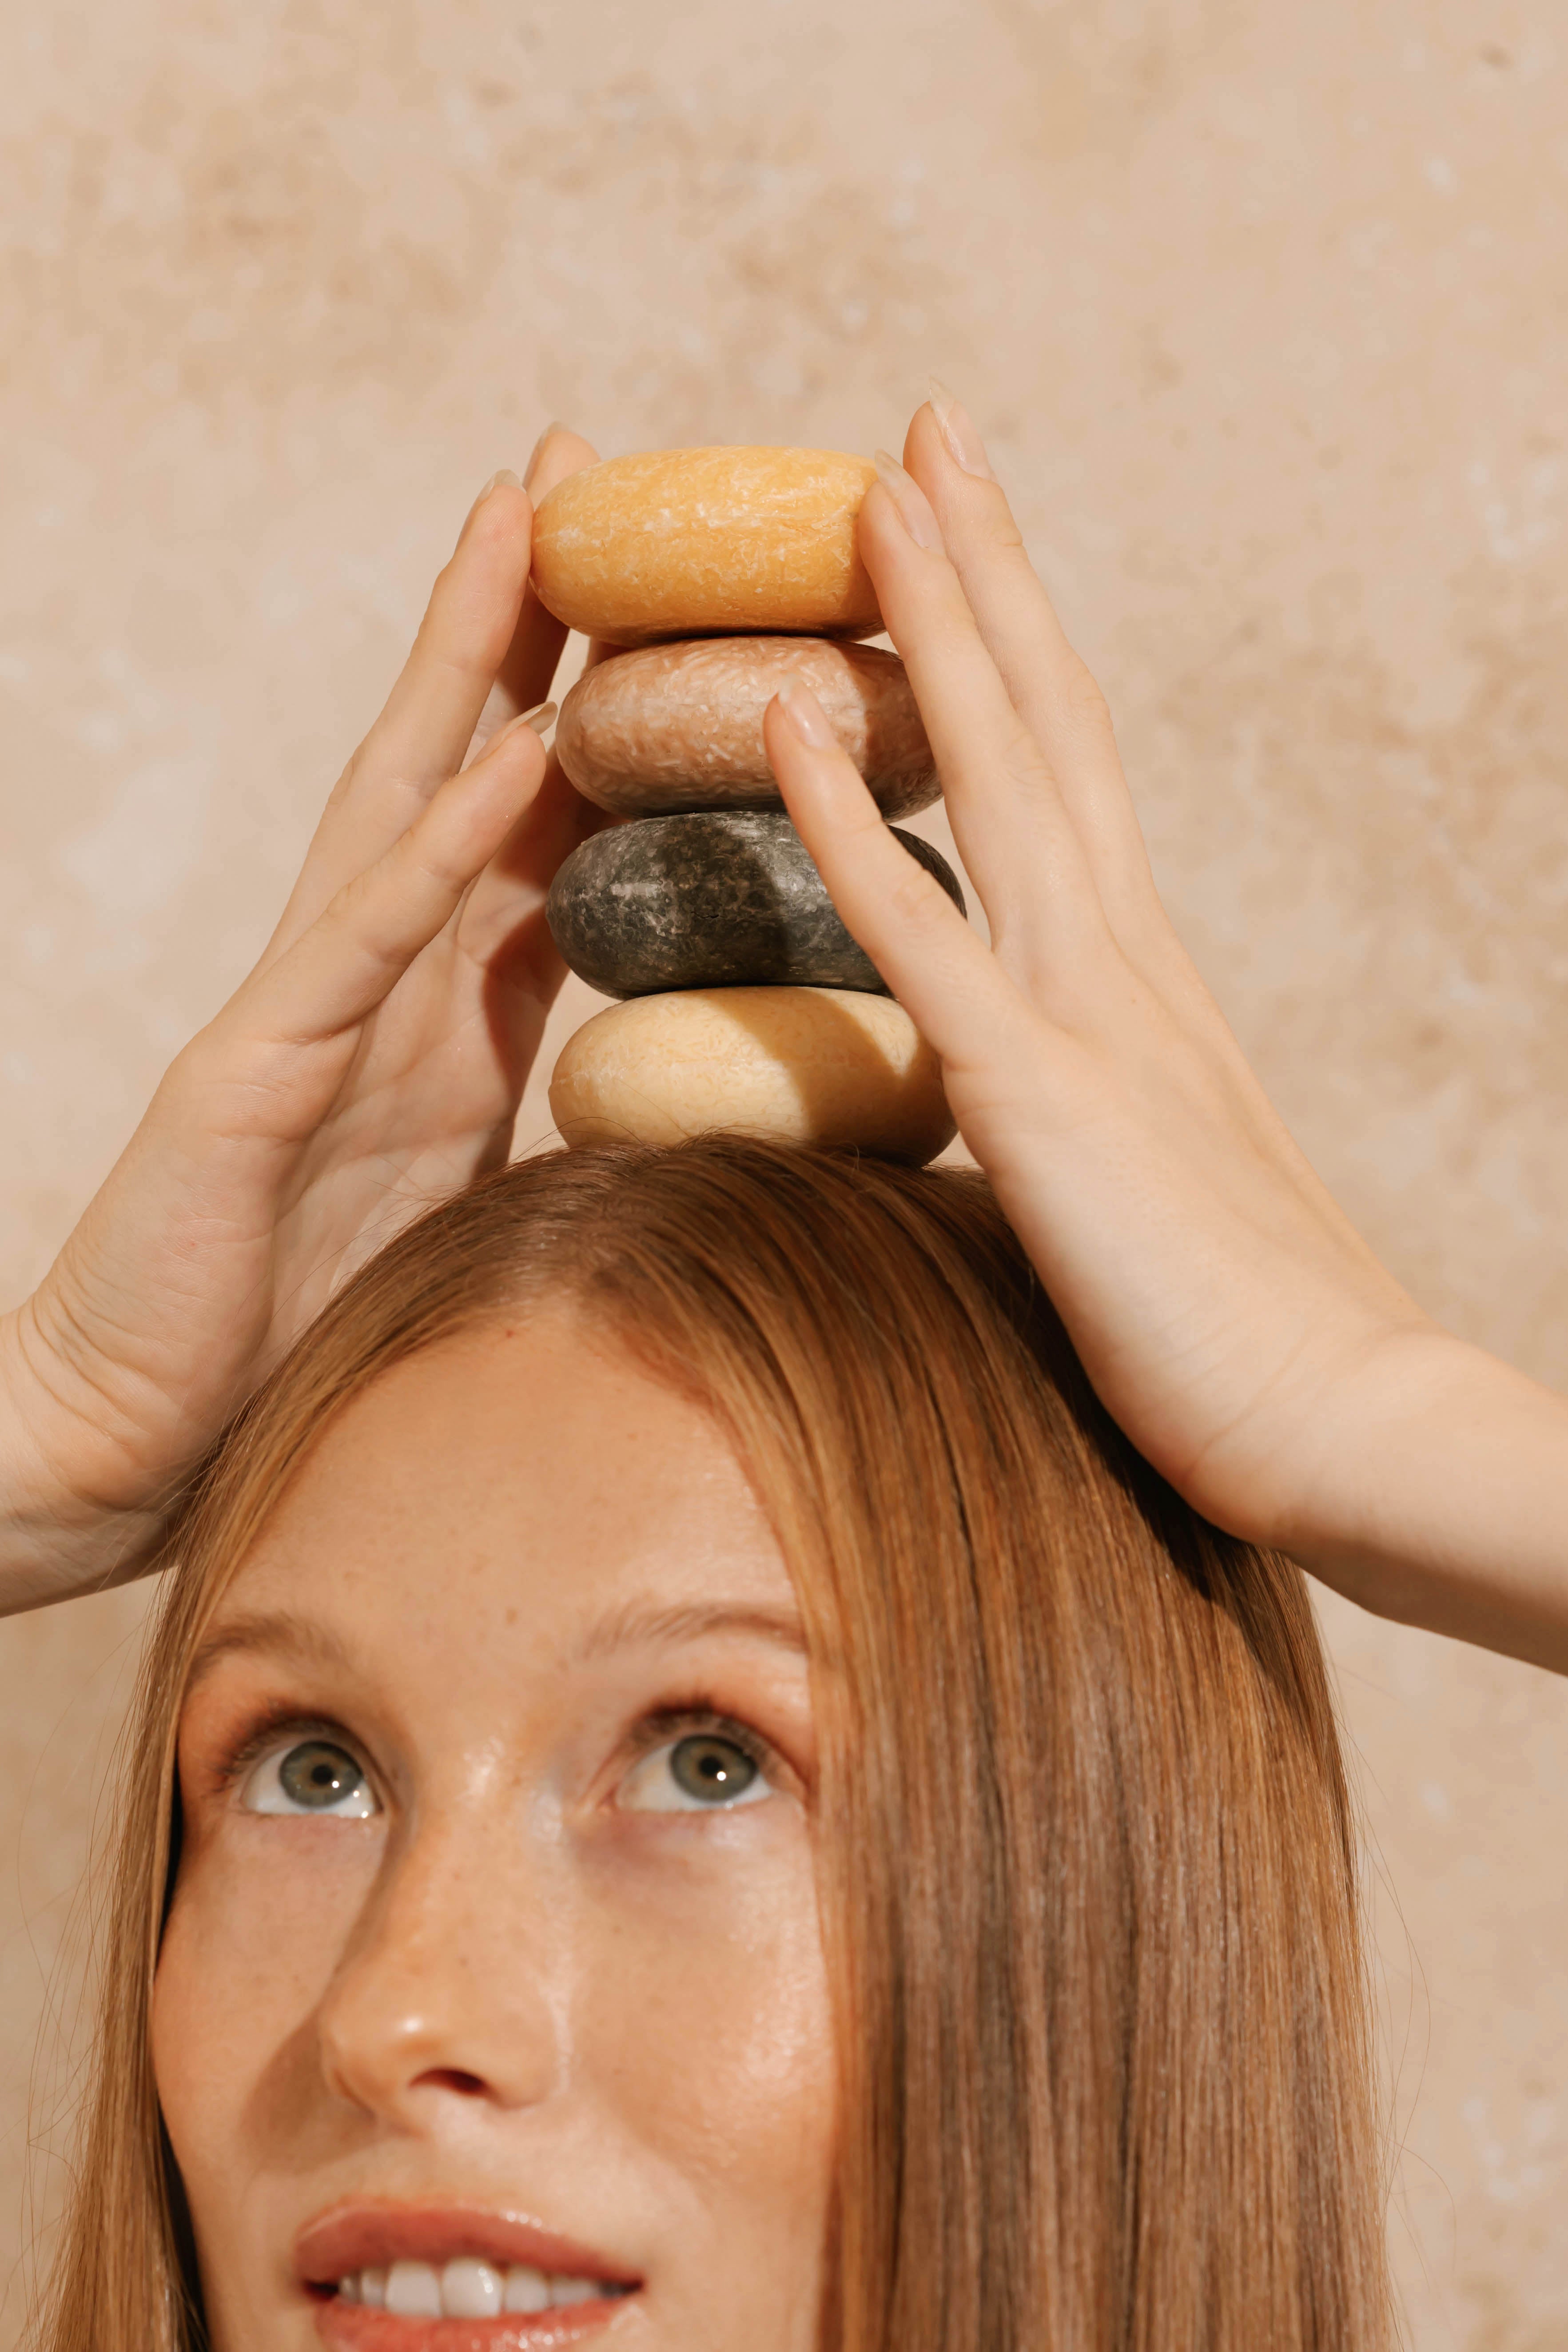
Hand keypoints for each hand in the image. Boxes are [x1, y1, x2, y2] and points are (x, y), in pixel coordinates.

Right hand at [0, 429, 605, 1611]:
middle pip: (462, 766)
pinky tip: (505, 758)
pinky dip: (437, 849)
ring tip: (531, 522)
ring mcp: (309, 1014)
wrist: (136, 1443)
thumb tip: (676, 1086)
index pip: (530, 831)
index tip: (670, 604)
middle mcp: (376, 984)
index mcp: (439, 1018)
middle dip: (525, 624)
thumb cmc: (294, 1332)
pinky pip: (364, 947)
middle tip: (584, 471)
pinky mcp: (254, 1081)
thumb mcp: (458, 1205)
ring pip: (401, 805)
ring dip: (473, 666)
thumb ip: (546, 1119)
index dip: (595, 713)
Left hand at [765, 392, 1567, 1672]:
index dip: (1010, 647)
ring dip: (927, 629)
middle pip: (1041, 724)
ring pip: (996, 776)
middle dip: (977, 572)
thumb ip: (1080, 1103)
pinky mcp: (1041, 1097)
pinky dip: (844, 820)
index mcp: (1137, 978)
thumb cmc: (1246, 1331)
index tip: (960, 541)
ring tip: (870, 492)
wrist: (1345, 1424)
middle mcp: (1118, 958)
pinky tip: (782, 720)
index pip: (1065, 773)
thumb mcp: (1147, 1178)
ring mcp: (1086, 1013)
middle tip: (922, 433)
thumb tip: (1014, 1093)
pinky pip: (919, 933)